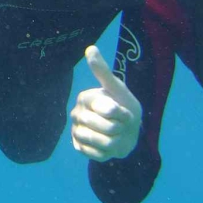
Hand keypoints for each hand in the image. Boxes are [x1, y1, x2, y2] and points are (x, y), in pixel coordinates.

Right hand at [70, 45, 142, 160]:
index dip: (123, 113)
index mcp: (85, 97)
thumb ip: (103, 71)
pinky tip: (108, 145)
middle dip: (121, 128)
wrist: (126, 131)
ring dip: (116, 141)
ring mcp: (76, 131)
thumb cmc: (123, 106)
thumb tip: (90, 48)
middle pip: (107, 127)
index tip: (124, 111)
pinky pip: (97, 154)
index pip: (109, 109)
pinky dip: (108, 152)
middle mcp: (76, 114)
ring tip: (115, 135)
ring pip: (102, 142)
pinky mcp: (79, 147)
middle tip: (120, 124)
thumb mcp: (118, 89)